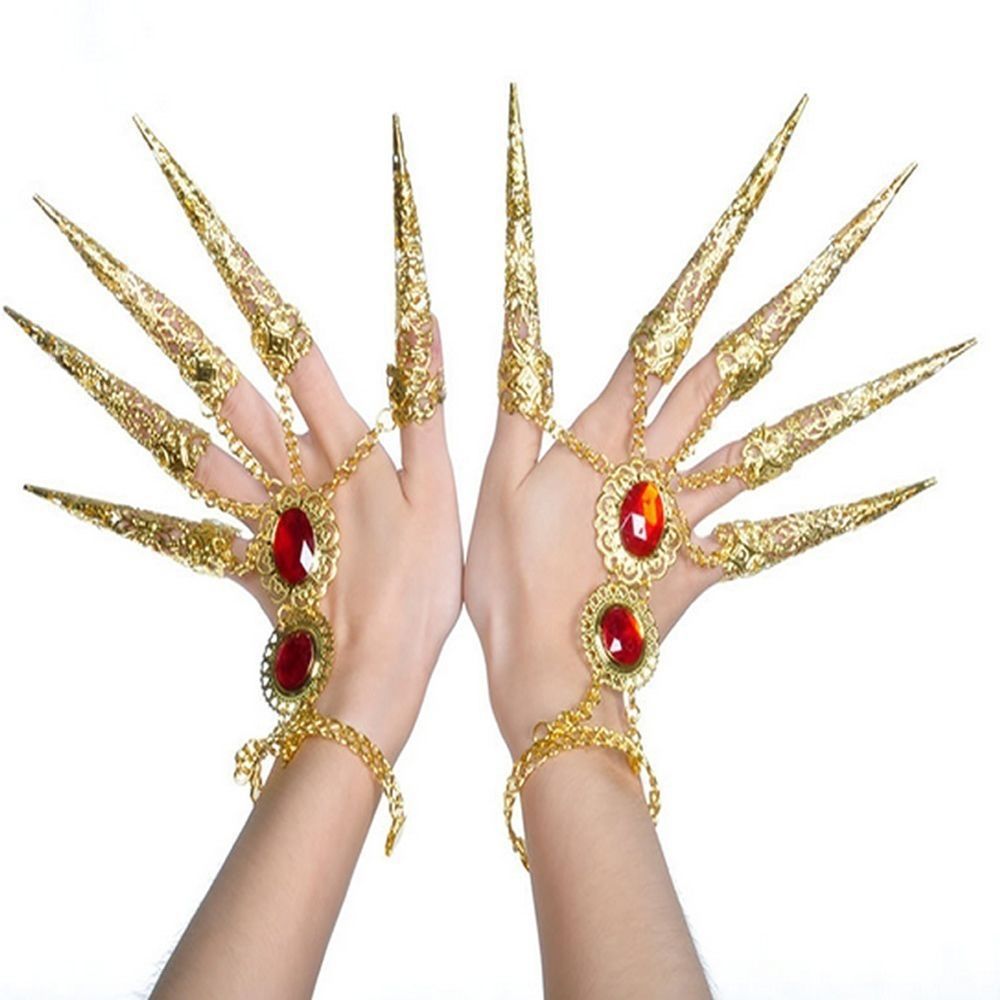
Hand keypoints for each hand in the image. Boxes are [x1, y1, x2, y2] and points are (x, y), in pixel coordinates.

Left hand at [18, 116, 461, 767]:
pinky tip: (57, 488)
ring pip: (183, 444)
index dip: (256, 291)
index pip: (295, 351)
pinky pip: (169, 531)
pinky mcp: (236, 558)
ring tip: (64, 347)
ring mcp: (254, 515)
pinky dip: (114, 510)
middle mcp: (288, 472)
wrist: (374, 678)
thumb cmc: (417, 592)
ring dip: (124, 396)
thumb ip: (425, 410)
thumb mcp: (441, 494)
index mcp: (342, 450)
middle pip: (222, 386)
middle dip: (167, 321)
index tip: (209, 229)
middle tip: (103, 260)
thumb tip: (420, 325)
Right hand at [466, 88, 943, 763]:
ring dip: (849, 398)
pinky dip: (846, 509)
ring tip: (921, 360)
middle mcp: (659, 462)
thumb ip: (522, 409)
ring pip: (779, 442)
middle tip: (849, 238)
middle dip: (789, 297)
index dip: (702, 269)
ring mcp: (693, 511)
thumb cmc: (510, 586)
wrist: (549, 678)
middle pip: (733, 368)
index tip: (745, 210)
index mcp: (603, 437)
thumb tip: (523, 336)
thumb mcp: (495, 487)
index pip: (660, 333)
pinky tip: (904, 484)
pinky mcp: (711, 558)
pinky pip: (785, 529)